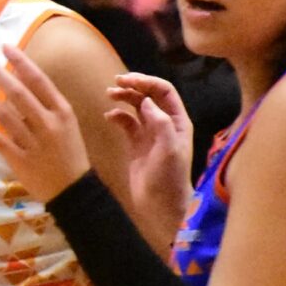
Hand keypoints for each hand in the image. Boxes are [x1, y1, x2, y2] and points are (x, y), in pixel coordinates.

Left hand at [0, 48, 93, 199]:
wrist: (75, 190)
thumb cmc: (70, 154)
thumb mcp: (67, 125)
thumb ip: (46, 107)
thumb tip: (19, 85)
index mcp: (62, 112)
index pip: (39, 80)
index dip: (21, 62)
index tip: (5, 47)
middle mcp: (48, 124)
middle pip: (18, 93)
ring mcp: (34, 143)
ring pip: (4, 115)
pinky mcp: (21, 161)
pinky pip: (0, 141)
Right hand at [105, 72, 196, 235]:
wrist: (160, 205)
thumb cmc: (168, 178)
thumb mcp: (169, 148)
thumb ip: (160, 121)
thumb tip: (146, 100)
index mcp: (177, 121)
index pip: (164, 91)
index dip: (147, 82)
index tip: (128, 80)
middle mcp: (164, 124)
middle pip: (149, 95)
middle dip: (133, 86)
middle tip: (115, 82)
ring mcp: (150, 133)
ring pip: (136, 107)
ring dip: (124, 98)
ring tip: (109, 94)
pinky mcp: (136, 144)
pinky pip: (126, 123)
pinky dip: (117, 116)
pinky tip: (109, 117)